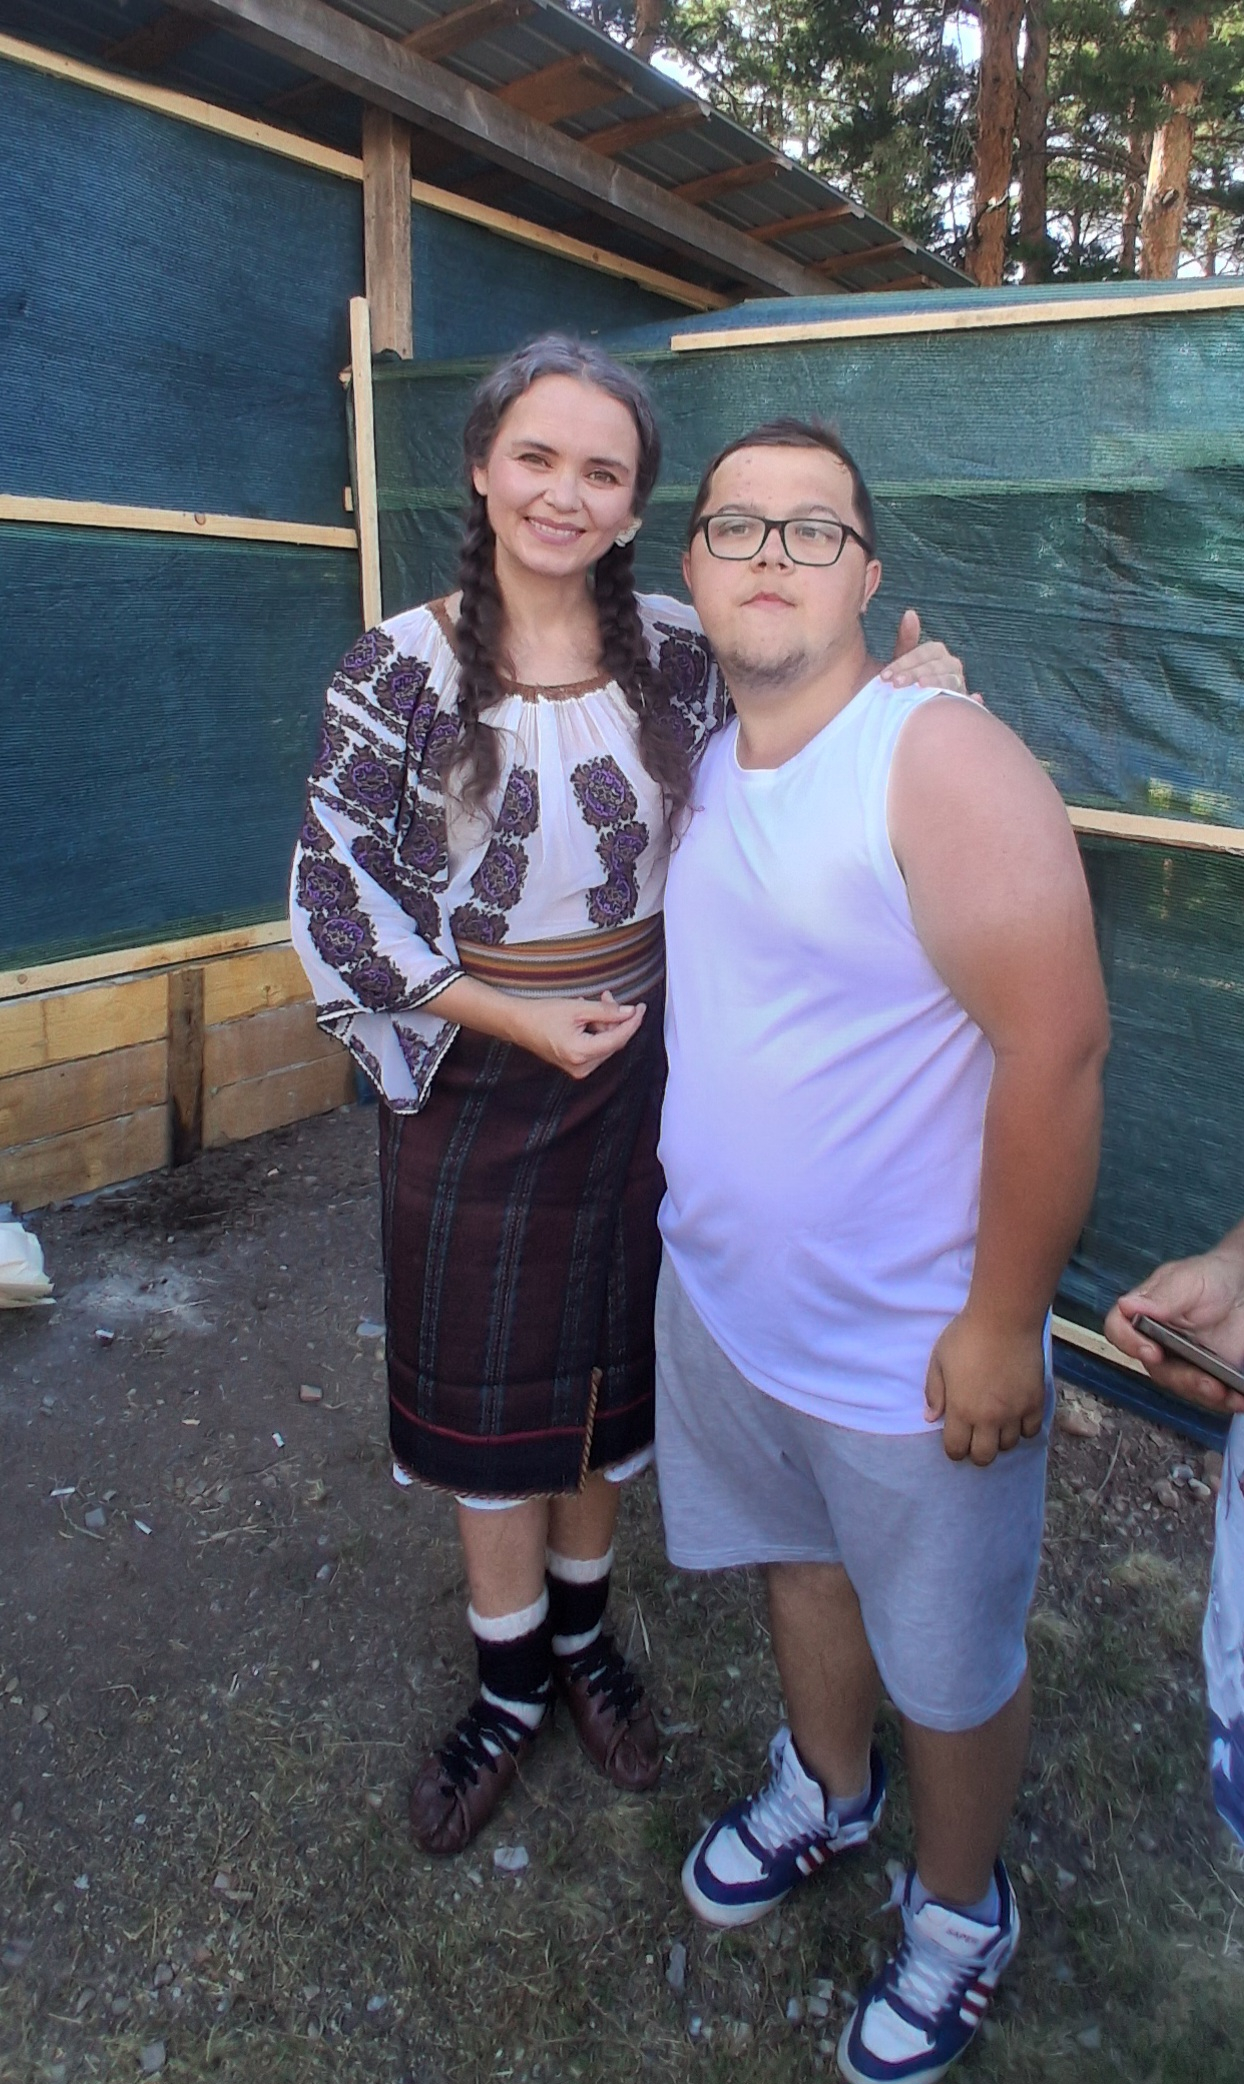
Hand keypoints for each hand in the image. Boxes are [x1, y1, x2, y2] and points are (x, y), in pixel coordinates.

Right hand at [508, 989, 644, 1078]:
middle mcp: (581, 1067)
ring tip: (593, 1003)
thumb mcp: (578, 1008)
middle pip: (612, 1042)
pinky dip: (596, 1031)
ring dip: (604, 1023)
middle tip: (608, 997)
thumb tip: (630, 1012)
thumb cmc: (542, 1015)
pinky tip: (586, 1015)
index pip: (618, 1039)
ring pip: (605, 1044)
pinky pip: (595, 1047)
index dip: (632, 1022)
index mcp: (581, 1053)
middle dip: (614, 1019)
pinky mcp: (575, 1065)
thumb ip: (607, 1011)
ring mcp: (578, 1068)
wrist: (518, 1023)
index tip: (640, 1008)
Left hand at [881, 609, 980, 701]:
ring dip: (937, 683)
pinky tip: (975, 698)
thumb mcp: (903, 664)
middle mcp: (951, 666)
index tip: (884, 676)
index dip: (904, 662)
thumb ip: (906, 641)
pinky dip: (973, 700)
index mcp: (937, 653)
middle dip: (915, 673)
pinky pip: (969, 701)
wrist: (909, 712)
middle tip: (896, 683)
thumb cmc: (907, 684)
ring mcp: (959, 684)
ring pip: (951, 681)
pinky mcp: (964, 704)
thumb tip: (910, 613)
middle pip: (937, 666)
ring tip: (922, 686)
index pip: (923, 653)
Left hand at [924, 1310, 1046, 1465]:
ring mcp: (1015, 1412)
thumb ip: (934, 1392)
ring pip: (1009, 1445)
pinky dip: (1023, 1429)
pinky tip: (1016, 1417)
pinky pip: (1032, 1430)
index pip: (957, 1449)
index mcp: (962, 1410)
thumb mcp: (938, 1360)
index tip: (954, 1442)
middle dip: (976, 1453)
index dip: (954, 1450)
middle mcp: (989, 1418)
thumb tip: (931, 1418)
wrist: (1004, 1320)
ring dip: (1000, 1439)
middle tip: (975, 1439)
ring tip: (995, 1425)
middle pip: (984, 1457)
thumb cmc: (966, 1336)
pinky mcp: (1035, 1401)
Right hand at [1105, 1246, 1243, 1414]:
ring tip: (1226, 1391)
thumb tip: (1127, 1306)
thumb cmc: (1210, 1277)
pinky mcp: (1203, 1372)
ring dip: (1203, 1392)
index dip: (1129, 1343)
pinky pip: (1207, 1393)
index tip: (1151, 1351)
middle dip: (1180, 1378)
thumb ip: (1163, 1295)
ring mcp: (1180, 1359)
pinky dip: (1224, 1398)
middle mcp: (1156, 1340)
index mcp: (1143, 1313)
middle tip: (1205, 1380)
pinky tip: (1238, 1397)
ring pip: (1180, 1385)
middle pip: (1153, 1367)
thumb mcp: (1188, 1279)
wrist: (1242, 1288)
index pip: (1119, 1330)